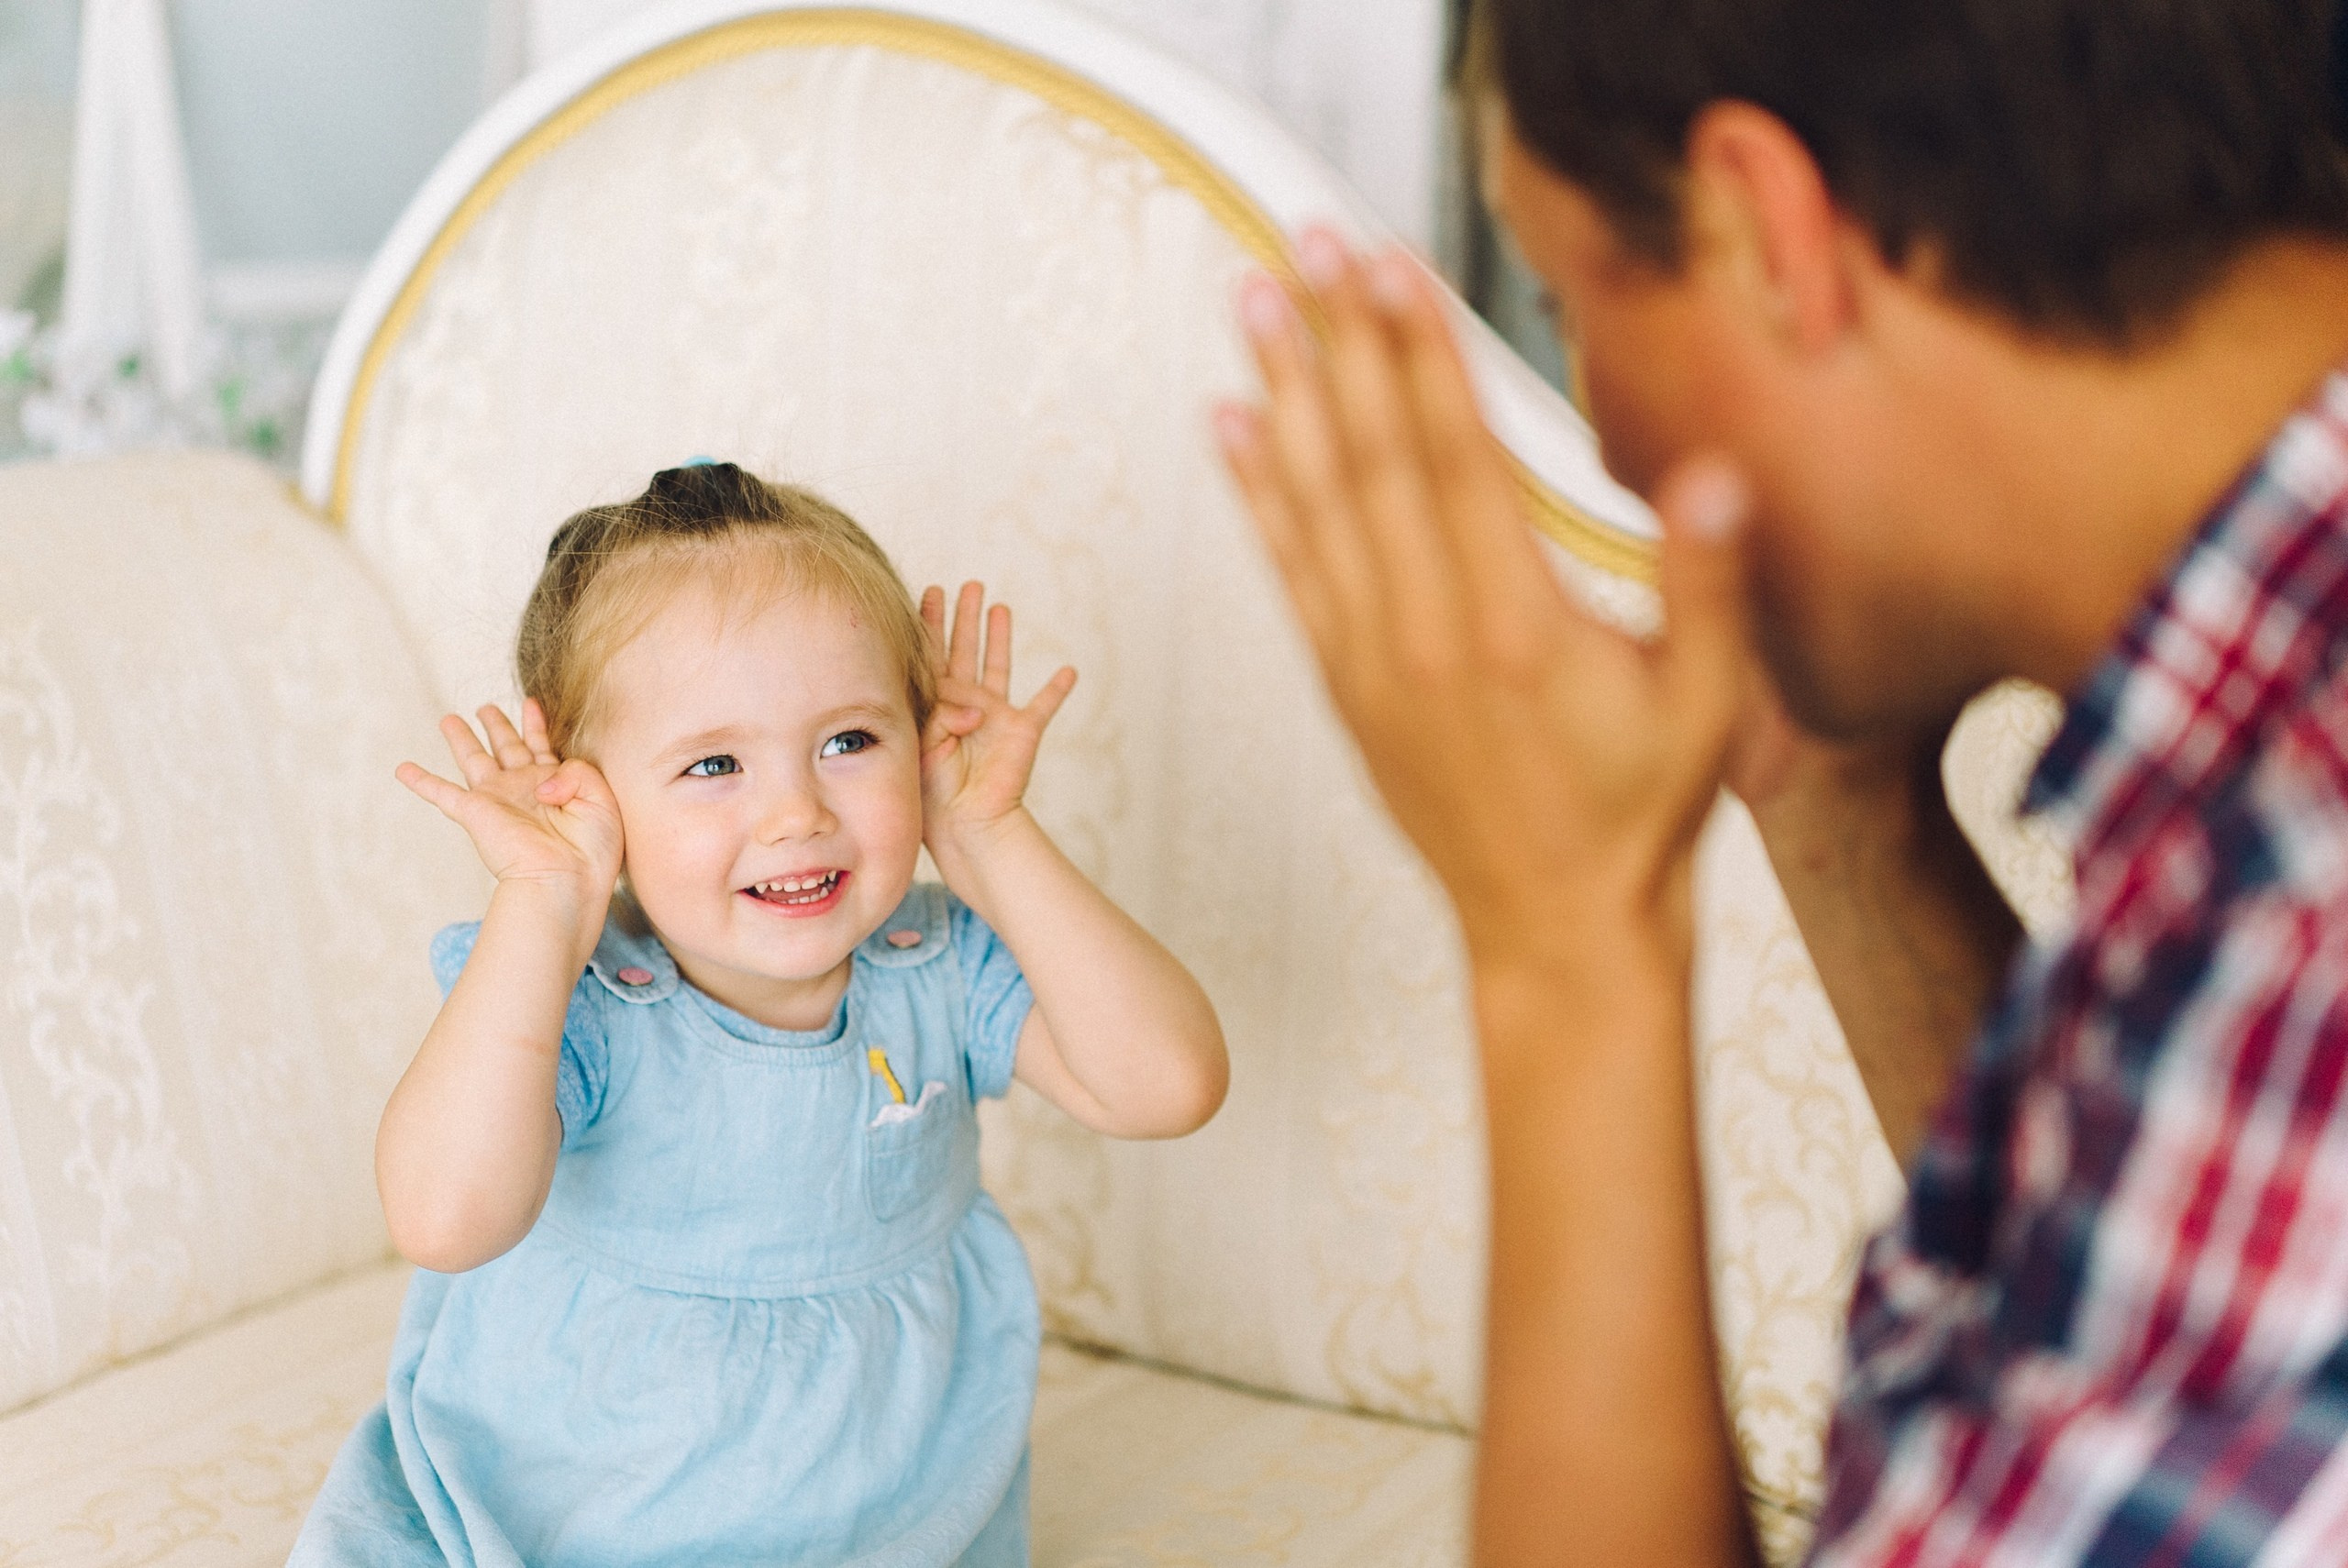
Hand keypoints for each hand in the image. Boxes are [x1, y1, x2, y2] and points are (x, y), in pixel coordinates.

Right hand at [396, 700, 623, 905]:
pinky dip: (421, 781)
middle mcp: (525, 790)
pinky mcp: (476, 814)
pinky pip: (442, 793)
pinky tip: (403, 769)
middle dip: (497, 725)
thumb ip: (577, 772)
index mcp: (557, 786)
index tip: (531, 703)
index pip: (543, 747)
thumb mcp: (602, 798)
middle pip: (506, 747)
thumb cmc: (592, 849)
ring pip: (474, 760)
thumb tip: (539, 780)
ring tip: (449, 720)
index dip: (536, 724)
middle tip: (486, 708)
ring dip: (461, 739)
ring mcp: (499, 800)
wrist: (568, 881)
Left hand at [918, 582, 1076, 858]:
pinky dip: (1057, 689)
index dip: (930, 624)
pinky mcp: (1022, 731)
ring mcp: (995, 716)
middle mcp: (965, 704)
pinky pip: (1044, 705)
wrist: (965, 824)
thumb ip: (941, 710)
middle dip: (964, 617)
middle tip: (967, 585)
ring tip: (999, 607)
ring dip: (1000, 637)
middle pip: (964, 650)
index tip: (929, 592)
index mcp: (934, 706)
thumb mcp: (923, 740)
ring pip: (999, 665)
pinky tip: (1068, 671)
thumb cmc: (933, 790)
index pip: (931, 656)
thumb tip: (974, 704)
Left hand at [1212, 230, 1753, 974]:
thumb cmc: (1640, 815)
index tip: (1386, 265)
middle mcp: (1428, 634)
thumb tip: (1715, 476)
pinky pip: (1290, 572)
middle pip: (1373, 458)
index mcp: (1516, 626)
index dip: (1418, 353)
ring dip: (1284, 394)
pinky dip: (1259, 494)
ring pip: (1317, 504)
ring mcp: (1374, 662)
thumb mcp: (1705, 706)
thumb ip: (1706, 585)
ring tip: (1251, 302)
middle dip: (1340, 340)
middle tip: (1303, 242)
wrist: (1554, 929)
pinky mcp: (1345, 687)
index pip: (1457, 459)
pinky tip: (1233, 427)